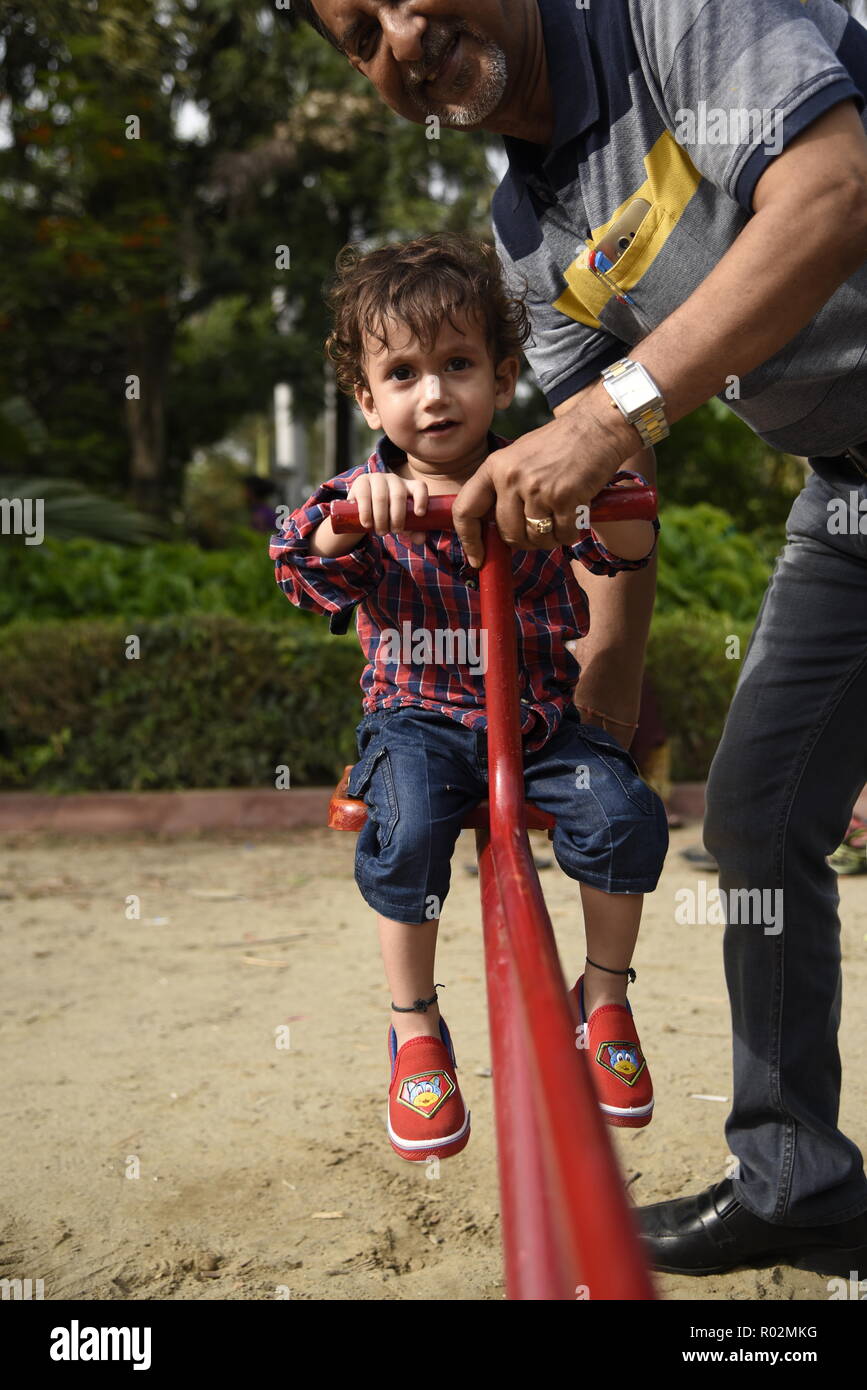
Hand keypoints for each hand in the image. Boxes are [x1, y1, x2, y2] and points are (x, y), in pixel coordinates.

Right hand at [347, 473, 428, 544]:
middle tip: (394, 532)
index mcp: (408, 487)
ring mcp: (377, 478)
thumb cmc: (386, 515)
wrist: (360, 509)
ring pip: (381, 497)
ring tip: (380, 531)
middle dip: (397, 517)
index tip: (419, 514)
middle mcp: (394, 479)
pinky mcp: (361, 481)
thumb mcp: (400, 522)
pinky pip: (364, 496)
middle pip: (398, 495)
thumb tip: (421, 539)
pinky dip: (366, 513)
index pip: (419, 487)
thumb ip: (412, 530)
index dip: (421, 498)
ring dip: (381, 518)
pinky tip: (367, 523)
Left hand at [451, 408, 620, 566]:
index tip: (477, 559)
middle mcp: (511, 477)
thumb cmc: (561, 444)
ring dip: (550, 537)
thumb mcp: (519, 457)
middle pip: (508, 533)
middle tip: (542, 528)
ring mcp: (536, 487)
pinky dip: (570, 532)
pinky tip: (576, 513)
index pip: (465, 509)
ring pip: (535, 538)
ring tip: (561, 517)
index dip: (469, 540)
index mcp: (495, 466)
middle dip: (525, 540)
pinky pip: (562, 535)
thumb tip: (496, 528)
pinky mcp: (563, 497)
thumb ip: (504, 488)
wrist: (598, 426)